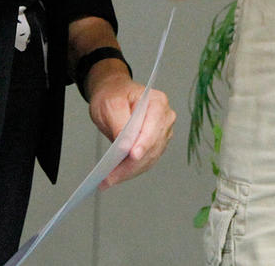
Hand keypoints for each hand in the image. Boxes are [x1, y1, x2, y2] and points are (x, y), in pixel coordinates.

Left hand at [86, 67, 175, 189]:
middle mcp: (165, 118)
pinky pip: (145, 162)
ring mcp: (162, 133)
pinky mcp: (155, 146)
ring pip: (149, 159)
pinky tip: (116, 176)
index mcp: (157, 102)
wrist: (114, 95)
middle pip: (152, 147)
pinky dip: (131, 171)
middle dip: (131, 164)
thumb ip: (119, 122)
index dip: (144, 142)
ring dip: (129, 171)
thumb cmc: (114, 94)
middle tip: (110, 176)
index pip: (154, 126)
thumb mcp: (111, 103)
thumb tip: (125, 145)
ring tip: (109, 180)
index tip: (133, 155)